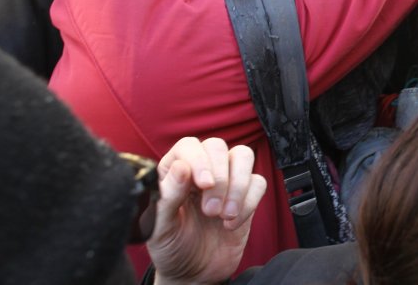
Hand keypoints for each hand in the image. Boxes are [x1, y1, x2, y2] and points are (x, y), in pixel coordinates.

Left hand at [148, 137, 266, 284]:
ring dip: (237, 185)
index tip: (203, 184)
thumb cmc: (171, 248)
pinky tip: (232, 223)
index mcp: (174, 172)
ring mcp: (226, 181)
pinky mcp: (246, 196)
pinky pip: (258, 183)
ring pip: (243, 156)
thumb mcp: (159, 228)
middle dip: (220, 178)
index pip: (189, 146)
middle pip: (218, 146)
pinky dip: (248, 203)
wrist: (193, 274)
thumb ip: (168, 197)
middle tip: (210, 210)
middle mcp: (201, 171)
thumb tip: (182, 166)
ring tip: (224, 215)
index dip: (199, 160)